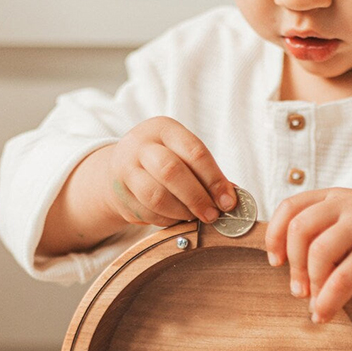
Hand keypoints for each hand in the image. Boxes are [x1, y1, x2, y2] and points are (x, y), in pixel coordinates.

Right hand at [106, 117, 236, 226]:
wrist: (119, 168)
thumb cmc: (163, 161)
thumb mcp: (183, 155)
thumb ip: (207, 174)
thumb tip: (232, 198)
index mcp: (164, 129)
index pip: (194, 152)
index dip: (215, 180)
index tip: (228, 202)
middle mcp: (141, 145)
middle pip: (171, 171)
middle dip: (197, 198)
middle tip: (212, 215)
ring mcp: (126, 169)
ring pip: (156, 196)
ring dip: (181, 212)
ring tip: (193, 217)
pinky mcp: (120, 195)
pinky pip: (148, 213)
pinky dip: (167, 221)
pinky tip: (176, 219)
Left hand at [265, 188, 351, 322]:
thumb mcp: (347, 233)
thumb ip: (319, 238)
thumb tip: (281, 266)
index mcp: (335, 198)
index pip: (290, 208)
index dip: (275, 237)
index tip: (276, 263)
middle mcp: (349, 205)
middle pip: (300, 229)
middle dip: (293, 265)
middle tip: (297, 291)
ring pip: (319, 252)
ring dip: (311, 283)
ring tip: (314, 302)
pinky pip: (342, 278)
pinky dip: (327, 301)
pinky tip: (324, 314)